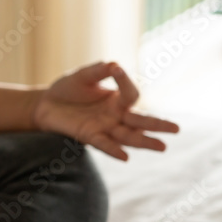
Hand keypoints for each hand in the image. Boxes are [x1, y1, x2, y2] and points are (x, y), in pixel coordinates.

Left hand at [32, 61, 178, 160]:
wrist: (44, 104)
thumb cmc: (67, 89)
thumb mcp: (83, 75)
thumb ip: (100, 70)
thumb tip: (115, 64)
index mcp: (118, 99)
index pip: (131, 94)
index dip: (125, 82)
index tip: (116, 70)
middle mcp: (115, 115)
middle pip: (140, 121)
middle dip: (158, 125)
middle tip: (177, 129)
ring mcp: (104, 127)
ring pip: (128, 136)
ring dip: (144, 141)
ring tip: (162, 147)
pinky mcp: (89, 136)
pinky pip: (104, 145)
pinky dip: (113, 150)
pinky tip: (125, 157)